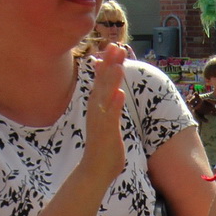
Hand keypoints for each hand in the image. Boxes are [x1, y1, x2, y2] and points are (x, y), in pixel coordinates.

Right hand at [82, 44, 126, 181]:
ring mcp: (100, 120)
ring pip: (105, 96)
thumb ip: (111, 105)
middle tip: (116, 45)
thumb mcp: (108, 120)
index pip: (103, 80)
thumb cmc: (104, 145)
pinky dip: (114, 105)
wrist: (95, 170)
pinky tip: (120, 93)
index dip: (108, 63)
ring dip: (111, 80)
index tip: (114, 46)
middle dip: (110, 64)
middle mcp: (97, 110)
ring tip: (118, 64)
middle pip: (103, 82)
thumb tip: (116, 91)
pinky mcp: (105, 132)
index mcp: (98, 106)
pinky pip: (110, 116)